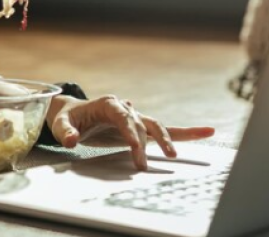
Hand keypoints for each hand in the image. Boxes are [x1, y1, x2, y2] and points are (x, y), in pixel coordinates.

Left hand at [46, 94, 214, 170]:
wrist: (73, 114)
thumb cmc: (68, 118)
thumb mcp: (61, 123)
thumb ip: (65, 132)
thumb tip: (73, 140)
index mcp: (108, 104)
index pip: (122, 116)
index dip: (129, 131)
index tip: (134, 148)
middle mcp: (125, 108)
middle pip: (140, 125)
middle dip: (142, 144)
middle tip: (141, 164)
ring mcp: (135, 117)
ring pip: (156, 126)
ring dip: (167, 139)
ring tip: (174, 155)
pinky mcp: (141, 127)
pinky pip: (165, 129)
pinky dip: (186, 132)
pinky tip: (207, 132)